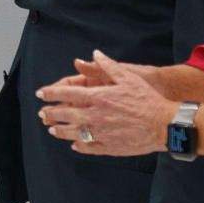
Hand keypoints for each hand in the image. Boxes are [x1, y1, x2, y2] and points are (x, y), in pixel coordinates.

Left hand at [37, 52, 174, 155]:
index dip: (51, 94)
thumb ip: (107, 66)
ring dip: (60, 131)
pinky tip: (74, 145)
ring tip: (52, 129)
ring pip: (73, 133)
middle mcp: (95, 116)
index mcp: (98, 97)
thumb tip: (94, 54)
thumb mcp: (128, 77)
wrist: (163, 124)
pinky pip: (88, 147)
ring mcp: (101, 133)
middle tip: (42, 114)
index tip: (40, 94)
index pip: (67, 94)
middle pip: (65, 115)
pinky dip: (79, 146)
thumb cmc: (147, 99)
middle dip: (50, 114)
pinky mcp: (109, 146)